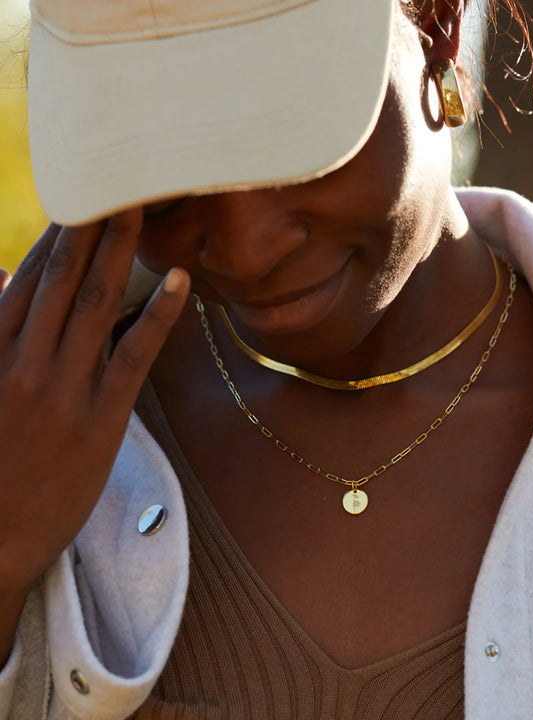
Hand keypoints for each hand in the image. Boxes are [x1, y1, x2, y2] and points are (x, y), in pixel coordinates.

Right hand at [0, 209, 188, 592]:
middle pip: (65, 276)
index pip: (29, 276)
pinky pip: (133, 355)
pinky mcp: (101, 418)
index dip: (59, 232)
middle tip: (121, 175)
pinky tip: (181, 279)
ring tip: (146, 206)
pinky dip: (159, 315)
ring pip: (98, 303)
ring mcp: (65, 388)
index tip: (83, 194)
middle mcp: (25, 359)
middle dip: (93, 223)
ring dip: (124, 250)